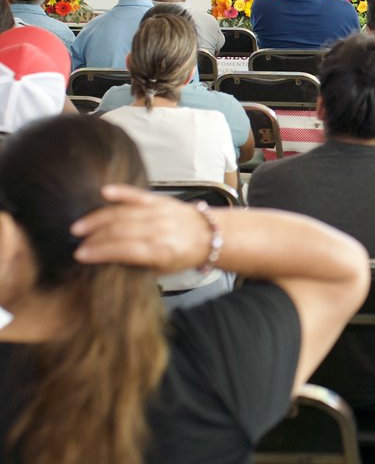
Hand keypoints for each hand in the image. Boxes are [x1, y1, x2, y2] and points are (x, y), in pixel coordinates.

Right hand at [72, 184, 212, 273]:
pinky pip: (138, 194)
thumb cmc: (183, 256)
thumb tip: (106, 263)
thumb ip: (136, 267)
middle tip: (76, 241)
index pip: (123, 250)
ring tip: (79, 226)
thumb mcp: (161, 271)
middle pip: (119, 231)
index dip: (99, 252)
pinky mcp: (161, 200)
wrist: (210, 235)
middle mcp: (160, 230)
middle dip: (94, 237)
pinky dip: (121, 192)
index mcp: (160, 251)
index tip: (80, 255)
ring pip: (124, 213)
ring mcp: (160, 213)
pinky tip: (104, 192)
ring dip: (98, 219)